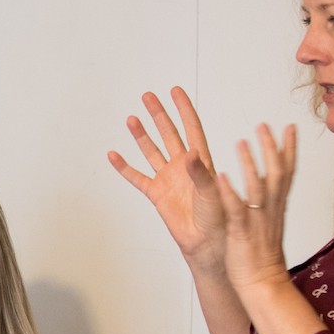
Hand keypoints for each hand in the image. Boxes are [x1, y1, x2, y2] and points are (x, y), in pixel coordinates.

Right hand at [106, 87, 227, 278]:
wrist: (208, 242)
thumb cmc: (219, 218)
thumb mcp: (213, 192)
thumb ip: (200, 173)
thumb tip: (189, 153)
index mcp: (201, 161)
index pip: (192, 128)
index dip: (184, 109)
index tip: (175, 90)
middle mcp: (183, 166)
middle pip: (169, 133)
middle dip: (159, 114)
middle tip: (148, 96)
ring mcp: (168, 179)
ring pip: (152, 151)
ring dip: (141, 135)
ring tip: (131, 118)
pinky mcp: (156, 194)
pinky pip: (137, 177)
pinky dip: (124, 167)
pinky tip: (114, 155)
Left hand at [214, 123, 298, 296]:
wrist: (263, 284)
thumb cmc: (262, 257)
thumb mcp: (269, 223)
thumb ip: (271, 202)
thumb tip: (272, 185)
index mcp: (277, 208)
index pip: (288, 173)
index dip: (289, 149)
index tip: (290, 127)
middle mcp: (271, 211)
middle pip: (277, 174)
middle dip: (272, 148)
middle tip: (264, 125)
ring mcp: (257, 221)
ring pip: (257, 189)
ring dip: (250, 164)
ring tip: (241, 142)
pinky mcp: (241, 234)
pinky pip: (236, 211)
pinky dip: (230, 193)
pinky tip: (222, 177)